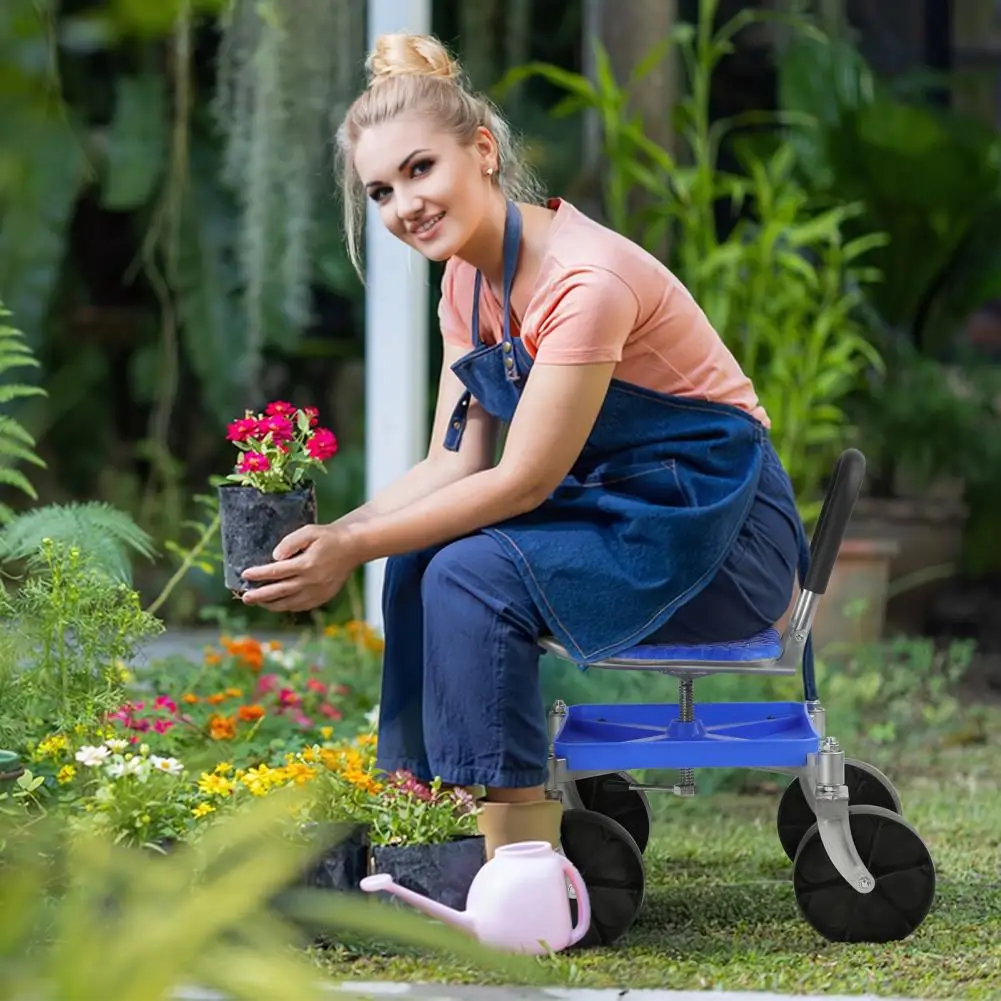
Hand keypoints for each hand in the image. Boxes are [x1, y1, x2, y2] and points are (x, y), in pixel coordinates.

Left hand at [239, 523, 356, 612]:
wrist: (353, 547)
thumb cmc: (329, 537)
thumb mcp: (309, 531)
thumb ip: (290, 542)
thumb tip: (274, 557)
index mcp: (306, 564)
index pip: (276, 572)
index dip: (258, 574)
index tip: (245, 574)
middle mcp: (311, 581)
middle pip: (278, 591)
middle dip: (259, 595)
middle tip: (245, 597)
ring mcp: (317, 592)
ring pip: (288, 603)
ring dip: (271, 604)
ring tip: (257, 602)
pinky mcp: (323, 597)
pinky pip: (300, 606)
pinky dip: (286, 606)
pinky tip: (277, 603)